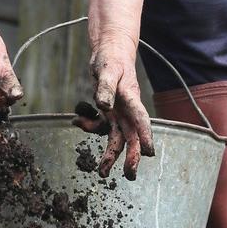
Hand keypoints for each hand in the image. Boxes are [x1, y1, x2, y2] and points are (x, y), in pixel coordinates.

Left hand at [72, 44, 153, 179]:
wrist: (110, 51)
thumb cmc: (111, 58)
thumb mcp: (107, 69)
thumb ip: (106, 88)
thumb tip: (104, 106)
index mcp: (131, 99)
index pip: (141, 119)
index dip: (145, 136)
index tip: (148, 153)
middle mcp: (127, 109)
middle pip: (132, 135)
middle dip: (131, 156)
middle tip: (129, 176)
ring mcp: (119, 112)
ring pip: (117, 137)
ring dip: (111, 154)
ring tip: (102, 172)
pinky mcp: (109, 111)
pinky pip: (101, 126)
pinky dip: (89, 126)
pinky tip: (78, 121)